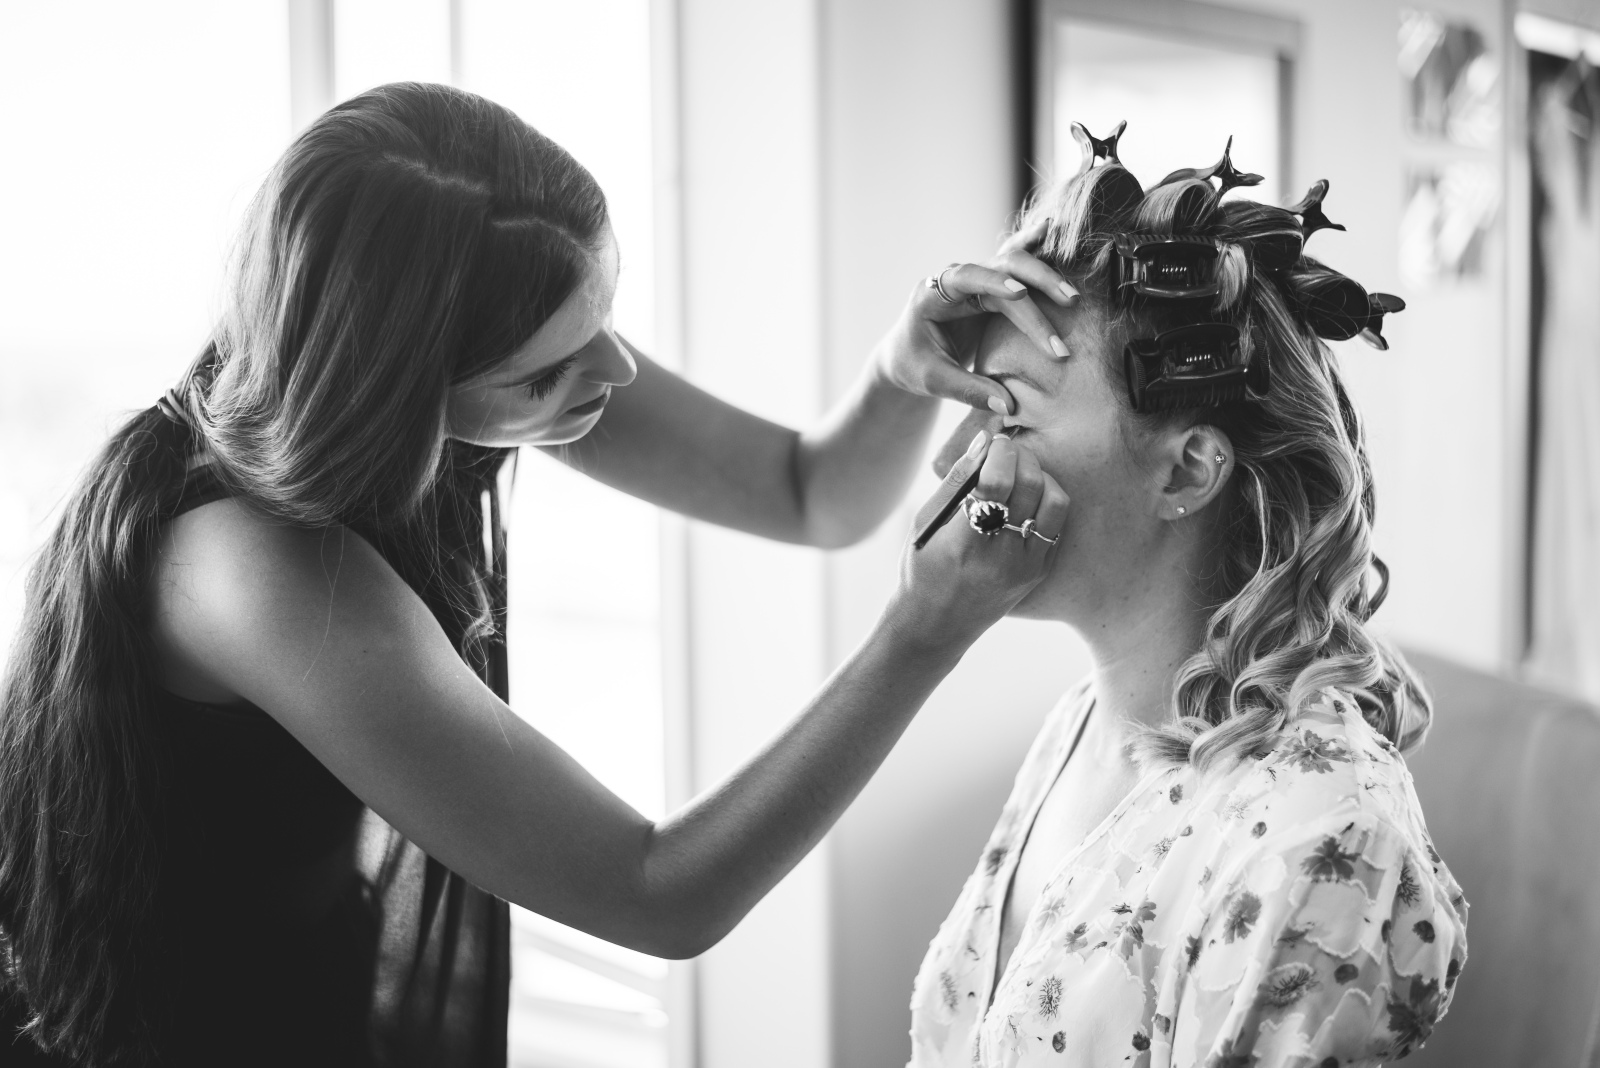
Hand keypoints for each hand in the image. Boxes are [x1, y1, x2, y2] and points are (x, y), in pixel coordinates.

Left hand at [870, 227, 1078, 415]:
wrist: (909, 354)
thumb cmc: (914, 365)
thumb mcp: (933, 381)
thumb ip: (968, 390)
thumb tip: (1008, 406)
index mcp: (934, 294)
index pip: (967, 278)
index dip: (994, 282)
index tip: (1021, 294)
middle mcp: (957, 278)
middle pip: (1002, 267)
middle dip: (1037, 283)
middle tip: (1069, 304)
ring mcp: (978, 279)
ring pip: (1016, 264)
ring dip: (1046, 278)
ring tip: (1074, 298)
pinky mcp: (992, 287)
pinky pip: (1016, 263)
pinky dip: (1035, 248)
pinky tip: (1052, 228)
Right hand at [886, 431, 1069, 648]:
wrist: (937, 625)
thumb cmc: (922, 569)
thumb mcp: (926, 523)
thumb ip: (956, 480)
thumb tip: (984, 439)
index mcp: (965, 543)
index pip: (996, 482)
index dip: (998, 452)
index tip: (992, 442)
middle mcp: (1001, 556)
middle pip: (1029, 485)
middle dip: (1021, 455)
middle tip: (1006, 450)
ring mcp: (1025, 566)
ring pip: (1054, 501)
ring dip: (1040, 476)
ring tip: (1019, 474)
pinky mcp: (1039, 572)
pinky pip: (1057, 523)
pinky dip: (1046, 500)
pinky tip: (1026, 499)